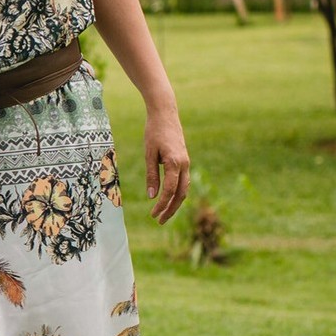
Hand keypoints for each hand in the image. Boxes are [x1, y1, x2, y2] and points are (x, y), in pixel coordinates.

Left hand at [144, 105, 189, 223]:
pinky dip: (177, 193)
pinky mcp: (184, 160)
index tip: (153, 214)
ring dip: (175, 203)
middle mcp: (184, 164)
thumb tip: (152, 196)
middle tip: (159, 221)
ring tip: (163, 214)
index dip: (162, 204)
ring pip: (184, 188)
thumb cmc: (153, 132)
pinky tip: (168, 199)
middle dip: (171, 209)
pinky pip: (183, 181)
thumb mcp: (149, 154)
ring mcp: (186, 162)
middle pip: (181, 194)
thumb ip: (151, 175)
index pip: (170, 190)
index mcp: (174, 162)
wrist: (165, 114)